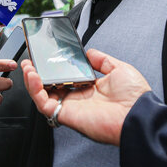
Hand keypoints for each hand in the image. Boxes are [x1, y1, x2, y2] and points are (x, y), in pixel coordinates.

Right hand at [22, 48, 151, 145]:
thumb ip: (102, 60)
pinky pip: (44, 104)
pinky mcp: (66, 115)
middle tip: (30, 61)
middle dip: (37, 73)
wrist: (138, 114)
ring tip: (28, 66)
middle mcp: (78, 99)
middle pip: (50, 86)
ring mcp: (71, 107)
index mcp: (89, 88)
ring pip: (43, 95)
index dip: (53, 67)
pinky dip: (36, 91)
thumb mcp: (118, 69)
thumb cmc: (134, 97)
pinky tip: (34, 76)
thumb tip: (89, 52)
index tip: (46, 56)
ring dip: (32, 81)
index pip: (64, 77)